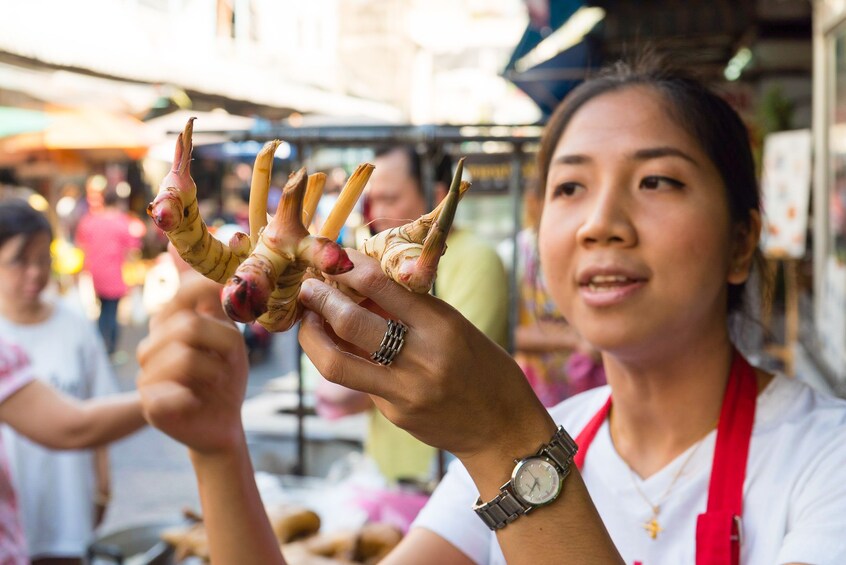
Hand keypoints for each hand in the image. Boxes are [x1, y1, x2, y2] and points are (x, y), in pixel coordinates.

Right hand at [136, 275, 248, 454]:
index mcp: (170, 323)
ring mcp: (147, 374)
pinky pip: (172, 390)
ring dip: (216, 370)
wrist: (222, 421)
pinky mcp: (150, 404)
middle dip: (224, 342)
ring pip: (186, 357)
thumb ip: (214, 296)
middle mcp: (152, 344)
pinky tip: (195, 400)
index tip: (233, 296)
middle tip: (234, 358)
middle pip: (188, 324)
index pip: (183, 293)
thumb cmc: (224, 374)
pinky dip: (192, 395)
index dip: (208, 288)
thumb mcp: (227, 330)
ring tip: (219, 380)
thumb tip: (192, 250)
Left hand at [297, 250, 554, 463]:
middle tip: (307, 288)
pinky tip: (341, 349)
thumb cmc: (485, 369)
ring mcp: (404, 392)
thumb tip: (359, 284)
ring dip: (313, 336)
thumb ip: (411, 309)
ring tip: (308, 320)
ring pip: (337, 363)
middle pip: (350, 323)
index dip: (349, 268)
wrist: (503, 432)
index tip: (335, 259)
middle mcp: (421, 359)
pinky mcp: (394, 414)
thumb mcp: (455, 327)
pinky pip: (359, 382)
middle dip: (320, 300)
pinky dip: (344, 360)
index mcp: (442, 327)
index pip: (382, 286)